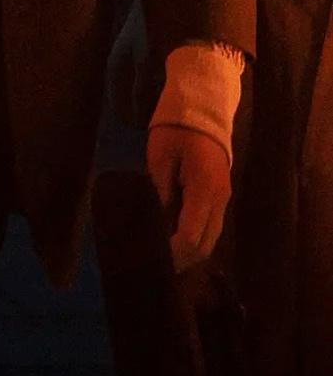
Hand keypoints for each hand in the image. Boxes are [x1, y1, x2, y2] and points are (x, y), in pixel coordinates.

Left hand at [146, 125, 230, 270]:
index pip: (191, 236)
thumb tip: (156, 221)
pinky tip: (174, 238)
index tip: (153, 260)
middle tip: (155, 264)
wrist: (203, 110)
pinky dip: (195, 237)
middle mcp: (220, 200)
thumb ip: (159, 190)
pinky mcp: (220, 196)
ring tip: (163, 255)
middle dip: (182, 259)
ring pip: (210, 239)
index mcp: (205, 190)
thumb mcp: (160, 156)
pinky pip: (210, 226)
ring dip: (189, 250)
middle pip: (205, 245)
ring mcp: (223, 199)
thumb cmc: (176, 130)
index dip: (173, 253)